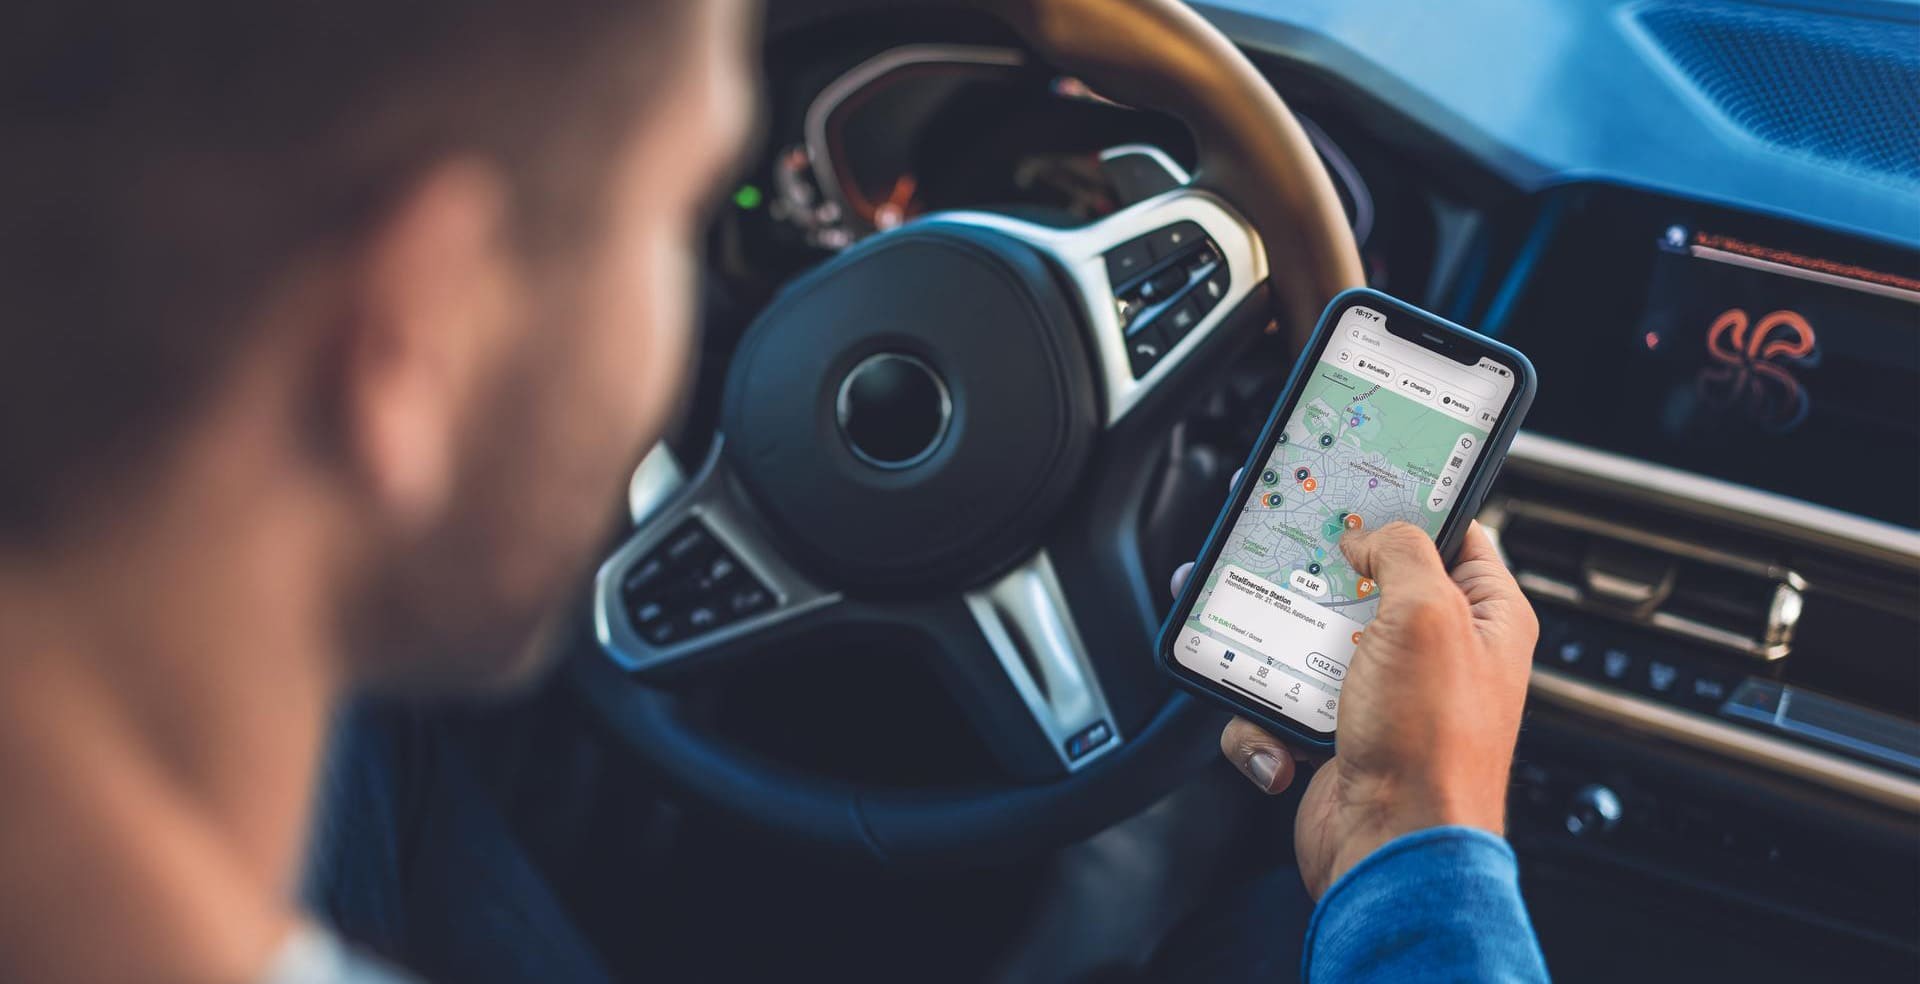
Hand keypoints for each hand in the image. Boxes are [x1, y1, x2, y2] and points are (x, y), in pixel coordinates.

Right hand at [1171, 519, 1536, 898]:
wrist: (1391, 849)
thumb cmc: (1432, 746)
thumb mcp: (1428, 614)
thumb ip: (1402, 552)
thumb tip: (1371, 535)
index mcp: (1482, 617)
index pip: (1453, 535)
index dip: (1408, 505)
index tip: (1363, 483)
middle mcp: (1434, 653)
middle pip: (1361, 582)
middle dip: (1312, 574)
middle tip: (1276, 548)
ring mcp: (1380, 695)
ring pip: (1305, 639)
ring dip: (1270, 647)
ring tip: (1246, 638)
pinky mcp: (1335, 734)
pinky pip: (1278, 704)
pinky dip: (1264, 721)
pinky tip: (1281, 740)